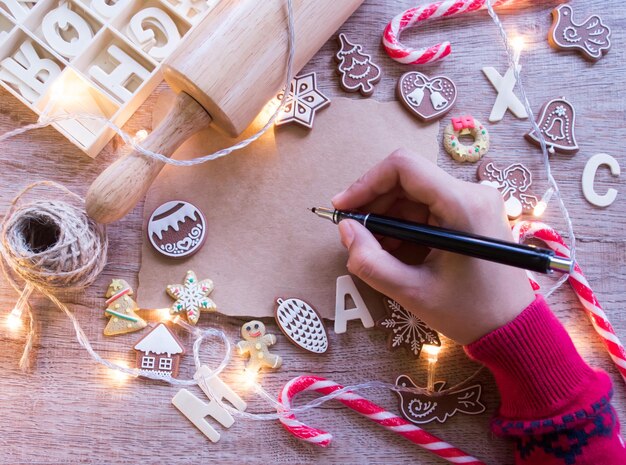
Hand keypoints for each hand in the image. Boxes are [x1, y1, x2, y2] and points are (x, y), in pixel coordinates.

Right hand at [332, 149, 534, 344]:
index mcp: (462, 205)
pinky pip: (428, 207)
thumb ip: (371, 261)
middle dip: (374, 204)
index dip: (366, 182)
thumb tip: (346, 229)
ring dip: (387, 216)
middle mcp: (471, 193)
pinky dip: (405, 224)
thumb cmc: (470, 312)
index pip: (403, 167)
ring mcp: (474, 202)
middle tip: (353, 234)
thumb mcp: (412, 292)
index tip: (343, 208)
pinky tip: (393, 248)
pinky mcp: (472, 213)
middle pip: (407, 180)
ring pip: (415, 194)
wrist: (514, 328)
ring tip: (373, 248)